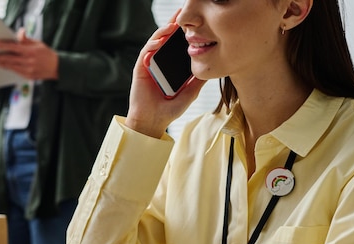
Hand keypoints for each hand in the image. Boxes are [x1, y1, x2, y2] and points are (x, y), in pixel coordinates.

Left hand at [0, 28, 58, 79]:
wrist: (56, 68)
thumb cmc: (46, 54)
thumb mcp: (37, 43)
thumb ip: (26, 39)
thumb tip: (20, 32)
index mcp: (31, 51)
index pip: (14, 47)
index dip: (2, 45)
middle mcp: (29, 61)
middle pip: (9, 59)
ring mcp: (28, 70)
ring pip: (11, 67)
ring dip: (1, 64)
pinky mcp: (28, 77)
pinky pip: (15, 72)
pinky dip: (8, 68)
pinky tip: (2, 66)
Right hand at [125, 21, 205, 137]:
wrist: (153, 122)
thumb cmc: (169, 110)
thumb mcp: (190, 92)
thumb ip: (198, 80)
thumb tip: (213, 67)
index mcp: (170, 67)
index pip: (177, 45)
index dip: (183, 33)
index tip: (194, 22)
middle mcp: (159, 63)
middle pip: (166, 39)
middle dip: (173, 24)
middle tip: (182, 12)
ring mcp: (149, 64)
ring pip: (155, 42)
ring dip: (163, 31)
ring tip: (173, 23)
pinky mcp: (140, 68)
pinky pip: (145, 52)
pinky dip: (152, 44)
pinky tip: (160, 40)